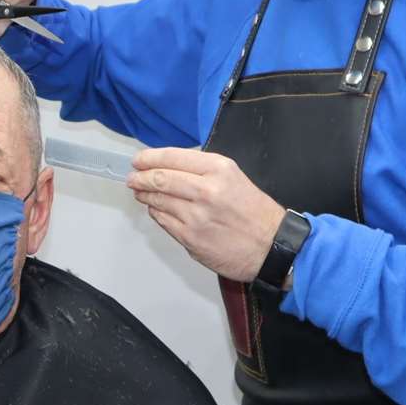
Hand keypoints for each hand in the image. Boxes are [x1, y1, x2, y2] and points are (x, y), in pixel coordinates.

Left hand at [127, 147, 286, 281]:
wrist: (272, 246)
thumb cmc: (255, 212)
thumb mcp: (234, 177)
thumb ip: (202, 170)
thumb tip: (169, 165)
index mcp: (218, 169)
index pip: (173, 157)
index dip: (150, 158)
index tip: (139, 160)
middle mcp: (206, 190)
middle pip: (160, 178)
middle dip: (141, 177)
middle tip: (133, 178)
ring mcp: (196, 216)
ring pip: (158, 200)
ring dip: (145, 195)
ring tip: (141, 192)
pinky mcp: (191, 238)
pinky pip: (163, 221)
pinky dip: (156, 213)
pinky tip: (156, 209)